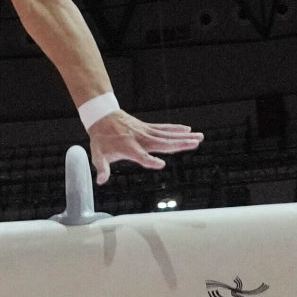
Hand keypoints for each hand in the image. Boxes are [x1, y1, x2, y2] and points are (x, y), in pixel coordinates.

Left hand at [87, 107, 201, 180]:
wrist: (102, 116)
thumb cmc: (101, 138)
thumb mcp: (97, 154)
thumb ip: (101, 167)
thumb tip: (100, 180)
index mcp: (128, 147)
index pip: (141, 156)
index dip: (150, 161)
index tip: (161, 165)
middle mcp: (140, 139)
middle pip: (162, 143)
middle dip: (178, 144)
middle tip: (194, 144)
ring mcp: (145, 131)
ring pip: (167, 134)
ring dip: (183, 136)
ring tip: (199, 137)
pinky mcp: (148, 127)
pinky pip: (164, 128)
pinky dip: (176, 128)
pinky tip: (188, 130)